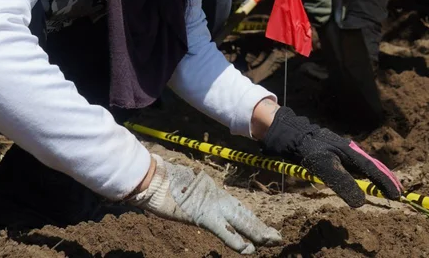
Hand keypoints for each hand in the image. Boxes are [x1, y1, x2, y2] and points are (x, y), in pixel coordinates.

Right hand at [128, 154, 281, 254]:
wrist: (151, 178)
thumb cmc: (161, 182)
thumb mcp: (184, 189)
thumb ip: (197, 196)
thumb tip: (197, 201)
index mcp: (212, 191)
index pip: (236, 208)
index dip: (250, 219)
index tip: (263, 228)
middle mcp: (216, 197)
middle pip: (243, 214)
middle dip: (260, 227)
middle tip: (277, 237)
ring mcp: (211, 205)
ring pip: (240, 221)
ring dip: (256, 233)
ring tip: (272, 240)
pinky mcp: (202, 215)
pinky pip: (223, 231)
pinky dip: (236, 240)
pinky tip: (249, 250)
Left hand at [262, 107, 403, 206]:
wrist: (294, 135)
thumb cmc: (310, 150)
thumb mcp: (325, 168)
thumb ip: (343, 183)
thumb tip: (361, 202)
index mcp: (353, 154)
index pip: (375, 171)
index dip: (387, 184)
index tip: (398, 195)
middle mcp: (353, 152)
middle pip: (374, 167)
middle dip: (387, 179)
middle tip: (398, 192)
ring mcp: (345, 152)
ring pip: (366, 166)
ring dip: (378, 177)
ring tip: (386, 187)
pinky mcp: (337, 154)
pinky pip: (356, 166)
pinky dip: (366, 174)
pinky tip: (365, 179)